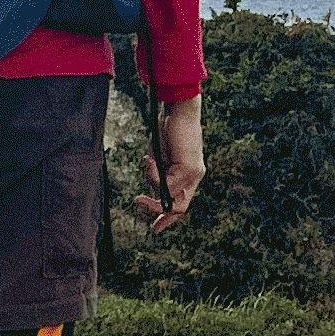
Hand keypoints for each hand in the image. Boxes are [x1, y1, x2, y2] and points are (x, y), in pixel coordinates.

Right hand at [129, 99, 203, 231]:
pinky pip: (166, 184)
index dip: (168, 217)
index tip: (155, 227)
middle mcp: (195, 176)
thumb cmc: (168, 128)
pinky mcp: (189, 169)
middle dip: (158, 211)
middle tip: (139, 202)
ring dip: (151, 180)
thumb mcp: (161, 156)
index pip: (181, 202)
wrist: (179, 108)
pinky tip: (150, 160)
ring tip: (148, 159)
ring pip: (169, 195)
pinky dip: (153, 175)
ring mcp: (194, 174)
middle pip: (179, 207)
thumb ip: (159, 173)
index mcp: (189, 174)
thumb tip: (153, 187)